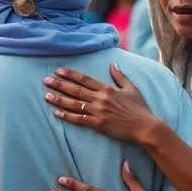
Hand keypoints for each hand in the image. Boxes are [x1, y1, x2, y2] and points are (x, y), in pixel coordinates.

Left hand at [44, 64, 162, 145]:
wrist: (145, 126)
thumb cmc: (140, 108)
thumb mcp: (132, 88)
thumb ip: (120, 76)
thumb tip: (113, 64)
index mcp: (107, 89)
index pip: (85, 79)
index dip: (71, 74)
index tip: (59, 70)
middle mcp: (100, 99)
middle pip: (76, 90)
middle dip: (59, 85)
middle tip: (46, 80)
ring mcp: (98, 112)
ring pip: (75, 104)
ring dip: (59, 99)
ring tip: (46, 96)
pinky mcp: (98, 124)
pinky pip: (79, 120)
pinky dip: (67, 116)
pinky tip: (56, 113)